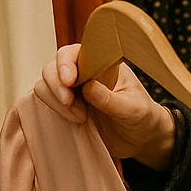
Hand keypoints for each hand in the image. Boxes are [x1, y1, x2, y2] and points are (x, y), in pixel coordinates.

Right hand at [33, 44, 175, 170]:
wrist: (144, 139)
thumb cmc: (143, 118)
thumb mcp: (132, 109)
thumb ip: (109, 99)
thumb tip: (86, 87)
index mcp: (104, 63)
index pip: (76, 51)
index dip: (66, 62)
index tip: (69, 81)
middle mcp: (86, 72)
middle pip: (54, 66)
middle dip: (56, 85)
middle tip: (69, 103)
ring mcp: (75, 88)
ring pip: (46, 83)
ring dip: (55, 100)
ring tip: (80, 116)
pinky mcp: (68, 106)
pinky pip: (48, 101)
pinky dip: (53, 109)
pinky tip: (75, 119)